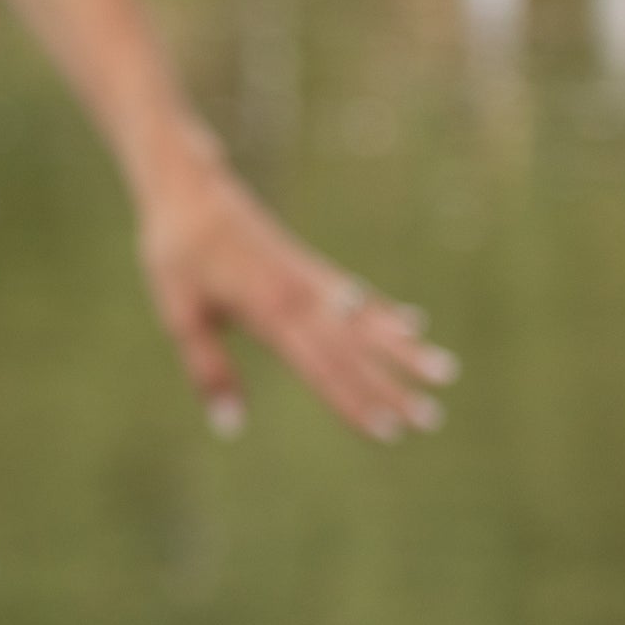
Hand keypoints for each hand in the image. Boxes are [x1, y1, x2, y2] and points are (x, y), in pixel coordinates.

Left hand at [134, 138, 457, 442]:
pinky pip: (358, 295)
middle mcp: (302, 296)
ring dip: (405, 351)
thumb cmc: (178, 258)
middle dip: (394, 387)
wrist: (190, 192)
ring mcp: (312, 280)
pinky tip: (413, 326)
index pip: (323, 368)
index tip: (386, 432)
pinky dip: (386, 314)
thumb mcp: (182, 317)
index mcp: (270, 313)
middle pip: (356, 352)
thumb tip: (230, 427)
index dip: (354, 402)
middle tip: (432, 420)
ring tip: (446, 373)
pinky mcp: (311, 268)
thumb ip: (209, 371)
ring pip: (368, 322)